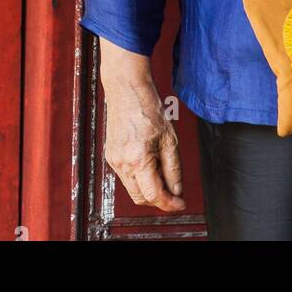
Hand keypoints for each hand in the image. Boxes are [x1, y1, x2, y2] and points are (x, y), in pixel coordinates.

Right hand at [99, 38, 184, 212]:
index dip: (170, 204)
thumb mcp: (169, 137)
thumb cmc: (148, 107)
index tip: (181, 204)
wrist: (126, 87)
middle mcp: (122, 164)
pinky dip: (139, 177)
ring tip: (162, 169)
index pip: (154, 196)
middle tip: (174, 191)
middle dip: (159, 199)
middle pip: (141, 198)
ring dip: (148, 188)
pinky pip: (126, 176)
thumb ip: (173, 169)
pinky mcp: (110, 155)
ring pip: (133, 189)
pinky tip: (150, 161)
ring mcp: (113, 160)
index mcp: (138, 159)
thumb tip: (177, 191)